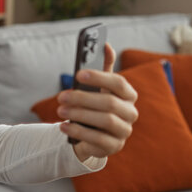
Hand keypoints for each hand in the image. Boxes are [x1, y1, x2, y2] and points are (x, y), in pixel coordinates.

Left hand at [57, 43, 138, 161]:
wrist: (90, 135)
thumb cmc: (94, 105)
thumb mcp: (97, 87)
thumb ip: (102, 68)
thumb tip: (106, 44)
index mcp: (128, 95)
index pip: (119, 83)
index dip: (100, 77)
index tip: (78, 74)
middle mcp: (131, 113)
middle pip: (109, 102)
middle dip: (83, 98)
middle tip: (61, 96)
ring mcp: (124, 131)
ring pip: (105, 120)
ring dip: (79, 114)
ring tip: (60, 110)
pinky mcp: (114, 147)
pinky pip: (97, 139)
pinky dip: (78, 131)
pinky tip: (63, 126)